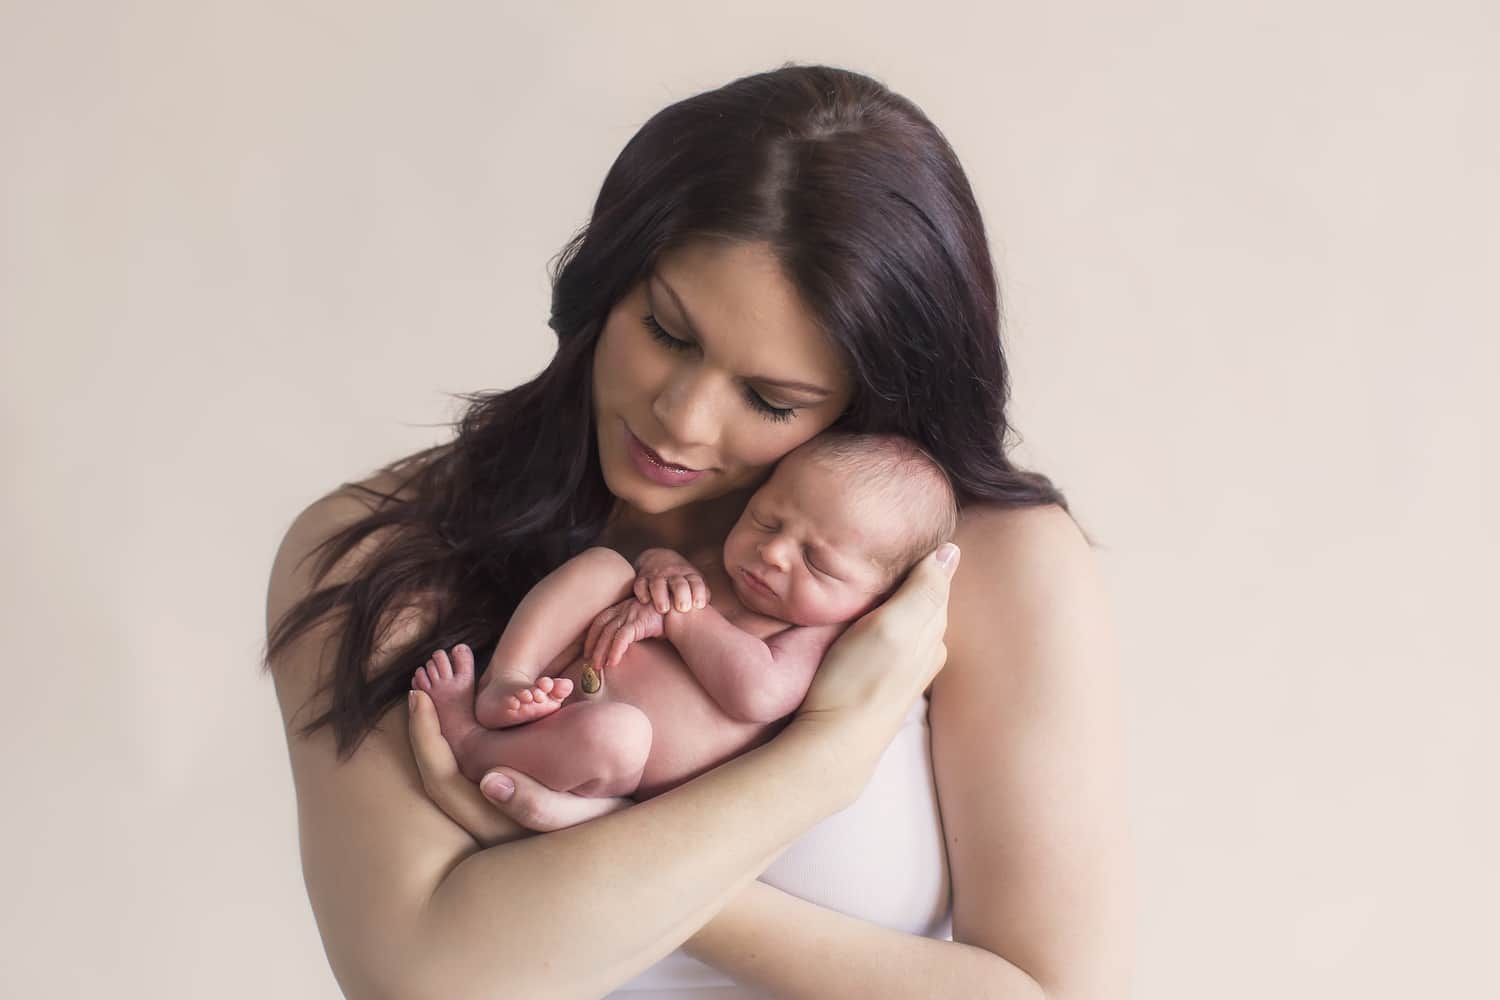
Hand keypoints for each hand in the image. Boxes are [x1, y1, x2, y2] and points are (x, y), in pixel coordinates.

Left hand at [407, 690, 629, 839]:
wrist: (623, 837)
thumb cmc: (607, 823)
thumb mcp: (579, 816)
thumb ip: (535, 805)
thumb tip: (487, 782)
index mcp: (492, 825)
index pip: (441, 777)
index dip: (426, 736)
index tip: (419, 698)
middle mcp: (484, 820)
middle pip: (438, 769)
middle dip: (427, 725)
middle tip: (422, 684)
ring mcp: (492, 809)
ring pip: (451, 764)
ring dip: (443, 726)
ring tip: (441, 687)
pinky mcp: (504, 796)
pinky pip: (471, 762)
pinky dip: (464, 733)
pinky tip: (470, 706)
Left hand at [584, 597, 664, 670]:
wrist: (682, 612)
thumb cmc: (665, 619)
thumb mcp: (644, 622)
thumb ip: (632, 630)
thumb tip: (623, 649)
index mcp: (623, 607)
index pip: (600, 620)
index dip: (592, 635)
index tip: (587, 650)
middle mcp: (624, 609)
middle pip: (601, 627)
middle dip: (593, 646)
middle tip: (590, 663)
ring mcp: (631, 614)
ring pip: (609, 633)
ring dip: (602, 651)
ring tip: (598, 667)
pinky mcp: (639, 621)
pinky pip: (623, 637)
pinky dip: (615, 650)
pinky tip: (613, 662)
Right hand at [633, 547, 709, 612]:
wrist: (658, 558)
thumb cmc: (681, 578)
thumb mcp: (694, 581)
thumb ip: (702, 593)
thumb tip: (709, 610)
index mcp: (689, 576)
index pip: (696, 582)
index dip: (698, 592)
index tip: (699, 604)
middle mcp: (673, 575)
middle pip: (678, 583)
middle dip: (681, 594)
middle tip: (683, 608)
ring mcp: (657, 576)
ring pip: (658, 584)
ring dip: (661, 596)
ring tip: (664, 609)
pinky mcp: (642, 578)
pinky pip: (640, 584)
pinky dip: (642, 592)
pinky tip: (645, 601)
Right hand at [791, 544, 959, 783]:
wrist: (832, 743)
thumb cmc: (857, 680)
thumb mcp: (893, 626)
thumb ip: (924, 589)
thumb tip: (951, 550)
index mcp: (933, 629)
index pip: (934, 576)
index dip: (917, 553)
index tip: (896, 532)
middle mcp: (927, 649)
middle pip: (922, 597)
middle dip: (908, 574)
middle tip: (879, 549)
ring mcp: (906, 668)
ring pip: (906, 618)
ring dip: (893, 598)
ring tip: (870, 577)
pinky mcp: (883, 680)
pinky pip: (891, 638)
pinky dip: (882, 621)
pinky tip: (864, 620)